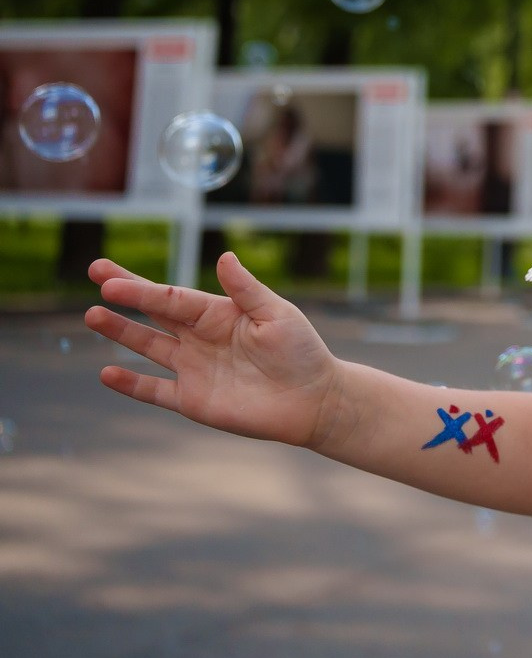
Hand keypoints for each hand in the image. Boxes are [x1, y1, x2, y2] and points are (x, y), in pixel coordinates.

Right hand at [84, 253, 344, 448]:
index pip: (173, 297)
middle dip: (125, 295)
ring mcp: (194, 369)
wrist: (314, 400)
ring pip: (149, 347)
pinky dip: (130, 384)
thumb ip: (246, 290)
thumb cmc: (301, 351)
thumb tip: (224, 257)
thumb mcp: (277, 314)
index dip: (141, 288)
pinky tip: (106, 373)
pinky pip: (154, 391)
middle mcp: (201, 338)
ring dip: (121, 332)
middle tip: (95, 272)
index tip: (109, 278)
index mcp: (220, 314)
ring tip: (93, 315)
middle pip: (155, 313)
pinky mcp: (193, 400)